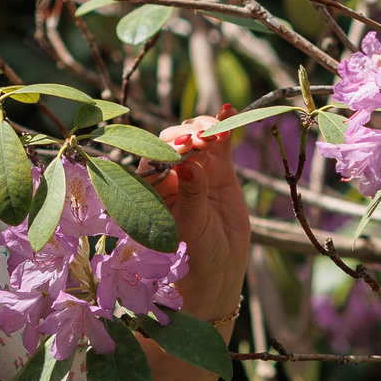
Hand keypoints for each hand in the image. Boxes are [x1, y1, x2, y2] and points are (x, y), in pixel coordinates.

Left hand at [156, 106, 251, 321]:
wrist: (219, 269)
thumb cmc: (193, 254)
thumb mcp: (190, 226)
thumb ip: (191, 195)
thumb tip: (189, 165)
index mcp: (151, 187)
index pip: (155, 157)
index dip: (169, 147)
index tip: (186, 146)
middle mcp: (170, 174)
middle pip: (175, 141)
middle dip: (189, 135)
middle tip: (206, 140)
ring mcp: (196, 170)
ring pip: (198, 138)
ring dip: (207, 129)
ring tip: (218, 131)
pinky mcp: (220, 171)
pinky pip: (221, 145)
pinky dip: (225, 128)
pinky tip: (229, 111)